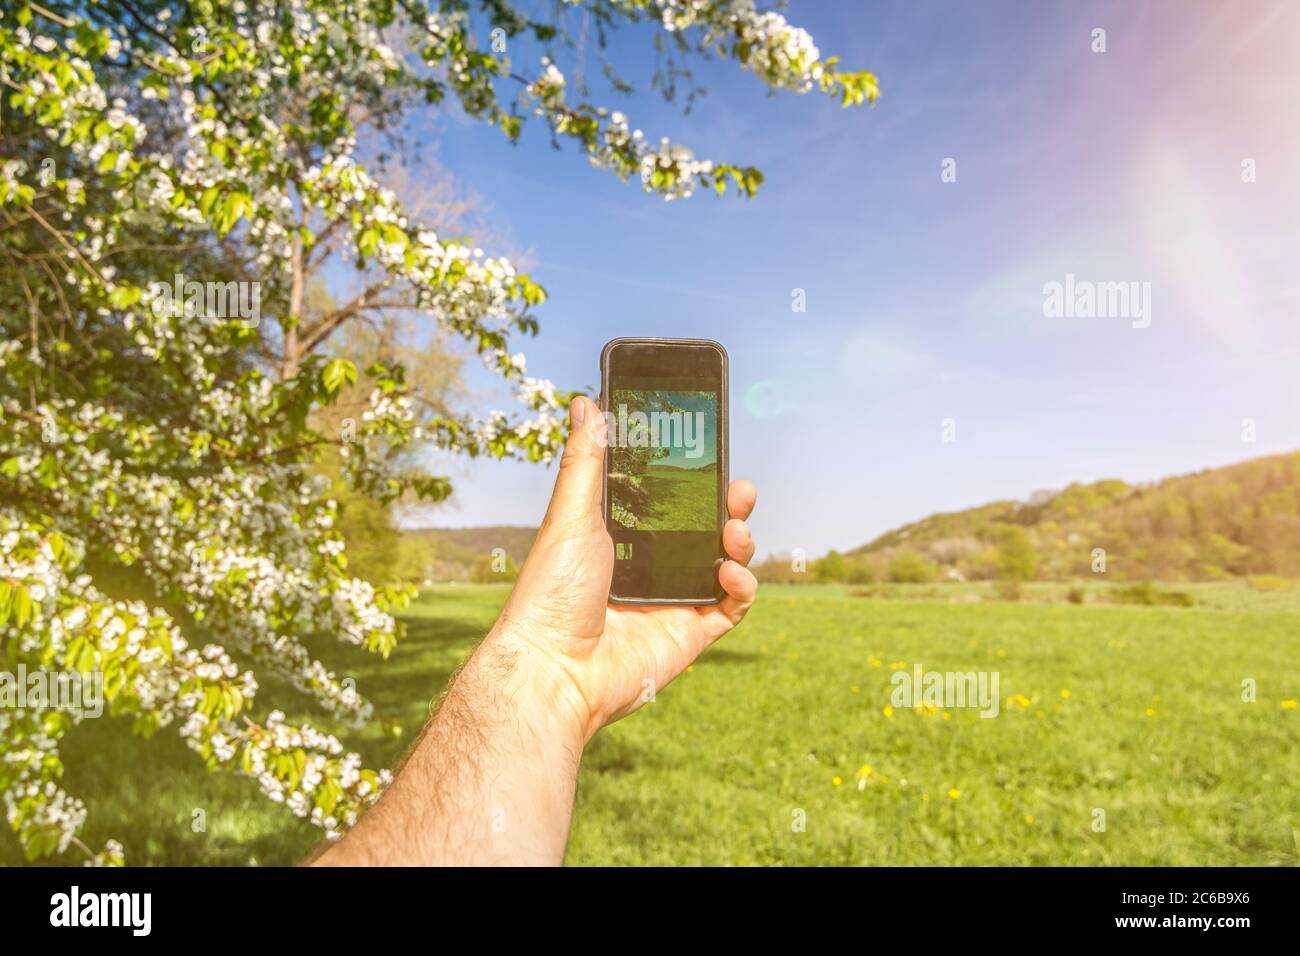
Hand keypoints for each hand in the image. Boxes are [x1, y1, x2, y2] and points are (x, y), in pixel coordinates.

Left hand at [485, 395, 757, 743]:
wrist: (553, 667)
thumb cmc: (550, 592)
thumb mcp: (570, 515)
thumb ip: (586, 460)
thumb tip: (585, 402)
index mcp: (623, 536)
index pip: (669, 498)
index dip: (694, 477)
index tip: (711, 450)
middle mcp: (651, 566)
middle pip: (704, 527)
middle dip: (729, 504)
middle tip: (739, 488)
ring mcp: (674, 600)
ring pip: (725, 561)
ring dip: (740, 539)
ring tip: (734, 528)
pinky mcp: (691, 633)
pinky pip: (733, 605)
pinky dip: (742, 584)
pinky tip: (729, 571)